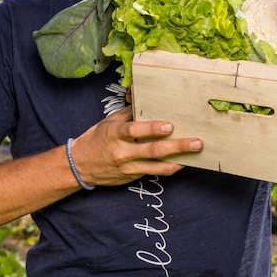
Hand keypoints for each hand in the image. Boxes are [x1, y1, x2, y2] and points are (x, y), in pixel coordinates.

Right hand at [68, 107, 203, 186]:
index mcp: (115, 134)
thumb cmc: (97, 138)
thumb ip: (129, 113)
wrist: (80, 166)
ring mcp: (128, 168)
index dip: (152, 129)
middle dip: (177, 147)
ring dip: (178, 161)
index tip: (169, 126)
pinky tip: (182, 162)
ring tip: (196, 155)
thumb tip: (146, 98)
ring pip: (157, 167)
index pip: (134, 131)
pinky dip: (169, 168)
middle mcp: (122, 153)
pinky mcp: (132, 178)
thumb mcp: (109, 122)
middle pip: (152, 151)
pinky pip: (154, 173)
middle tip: (196, 142)